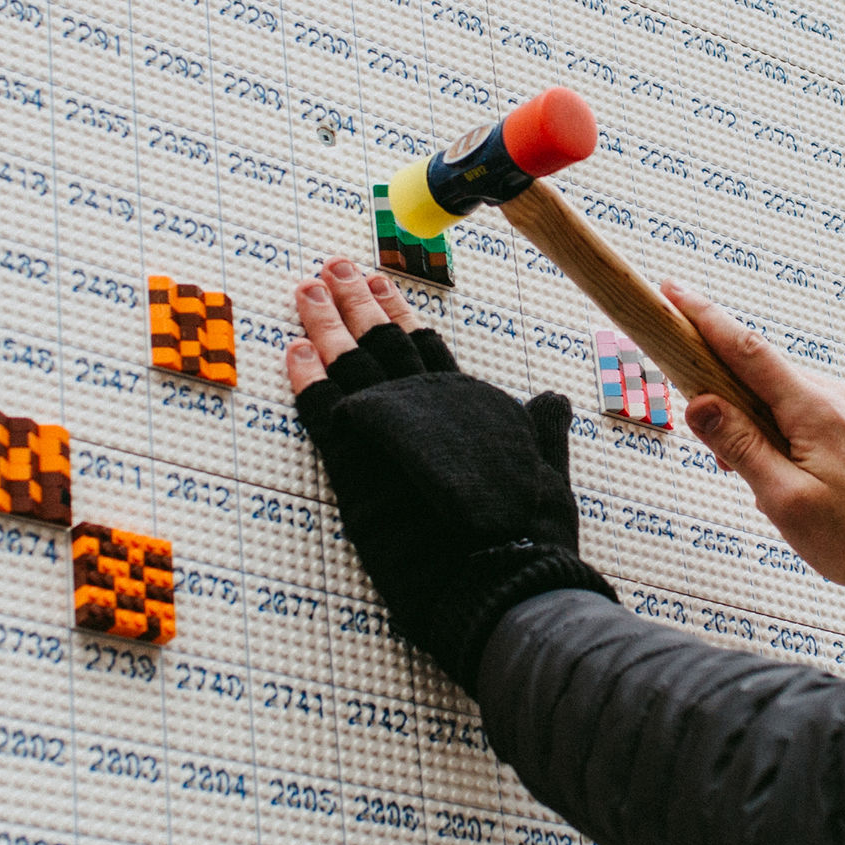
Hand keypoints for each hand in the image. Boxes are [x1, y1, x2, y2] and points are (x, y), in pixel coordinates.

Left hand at [285, 259, 611, 685]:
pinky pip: (324, 409)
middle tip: (332, 269)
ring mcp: (391, 429)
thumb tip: (551, 400)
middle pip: (384, 342)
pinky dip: (306, 378)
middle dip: (356, 301)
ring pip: (350, 362)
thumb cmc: (531, 536)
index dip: (400, 313)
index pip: (427, 346)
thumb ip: (543, 431)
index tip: (380, 282)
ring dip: (324, 323)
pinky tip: (293, 352)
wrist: (502, 575)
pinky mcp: (357, 462)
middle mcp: (428, 405)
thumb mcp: (549, 472)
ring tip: (305, 290)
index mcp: (470, 406)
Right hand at [662, 281, 844, 642]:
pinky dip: (792, 435)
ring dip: (764, 427)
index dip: (704, 317)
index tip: (673, 292)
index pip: (746, 348)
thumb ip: (740, 447)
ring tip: (768, 488)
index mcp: (816, 408)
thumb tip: (699, 403)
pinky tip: (798, 481)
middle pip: (765, 376)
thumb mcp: (785, 501)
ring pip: (791, 401)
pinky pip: (818, 416)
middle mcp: (842, 397)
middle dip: (729, 400)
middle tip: (716, 451)